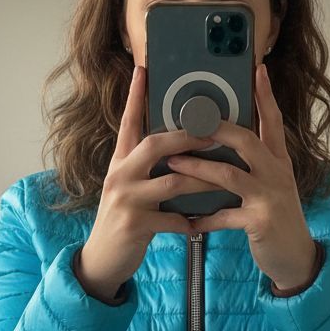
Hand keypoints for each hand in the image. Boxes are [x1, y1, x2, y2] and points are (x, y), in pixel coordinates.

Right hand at [77, 66, 224, 299]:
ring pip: (172, 182)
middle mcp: (119, 175)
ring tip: (227, 180)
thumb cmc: (125, 220)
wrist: (102, 259)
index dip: (137, 96)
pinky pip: (171, 219)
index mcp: (120, 162)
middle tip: (215, 132)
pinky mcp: (134, 224)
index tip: (145, 71)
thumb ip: (147, 168)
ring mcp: (125, 199)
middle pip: (155, 145)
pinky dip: (190, 221)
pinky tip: (202, 223)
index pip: (128, 122)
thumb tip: (177, 147)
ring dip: (203, 181)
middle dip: (188, 137)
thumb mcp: (130, 188)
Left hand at [165, 63, 317, 289]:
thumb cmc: (276, 218)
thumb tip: (226, 142)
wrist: (297, 257)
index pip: (273, 121)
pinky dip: (205, 217)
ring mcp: (270, 197)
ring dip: (197, 169)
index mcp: (279, 161)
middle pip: (246, 141)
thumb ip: (254, 164)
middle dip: (216, 129)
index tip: (257, 70)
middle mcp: (277, 173)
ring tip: (172, 165)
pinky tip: (188, 220)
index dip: (265, 96)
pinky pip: (225, 216)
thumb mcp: (272, 185)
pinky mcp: (261, 222)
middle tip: (188, 121)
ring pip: (229, 175)